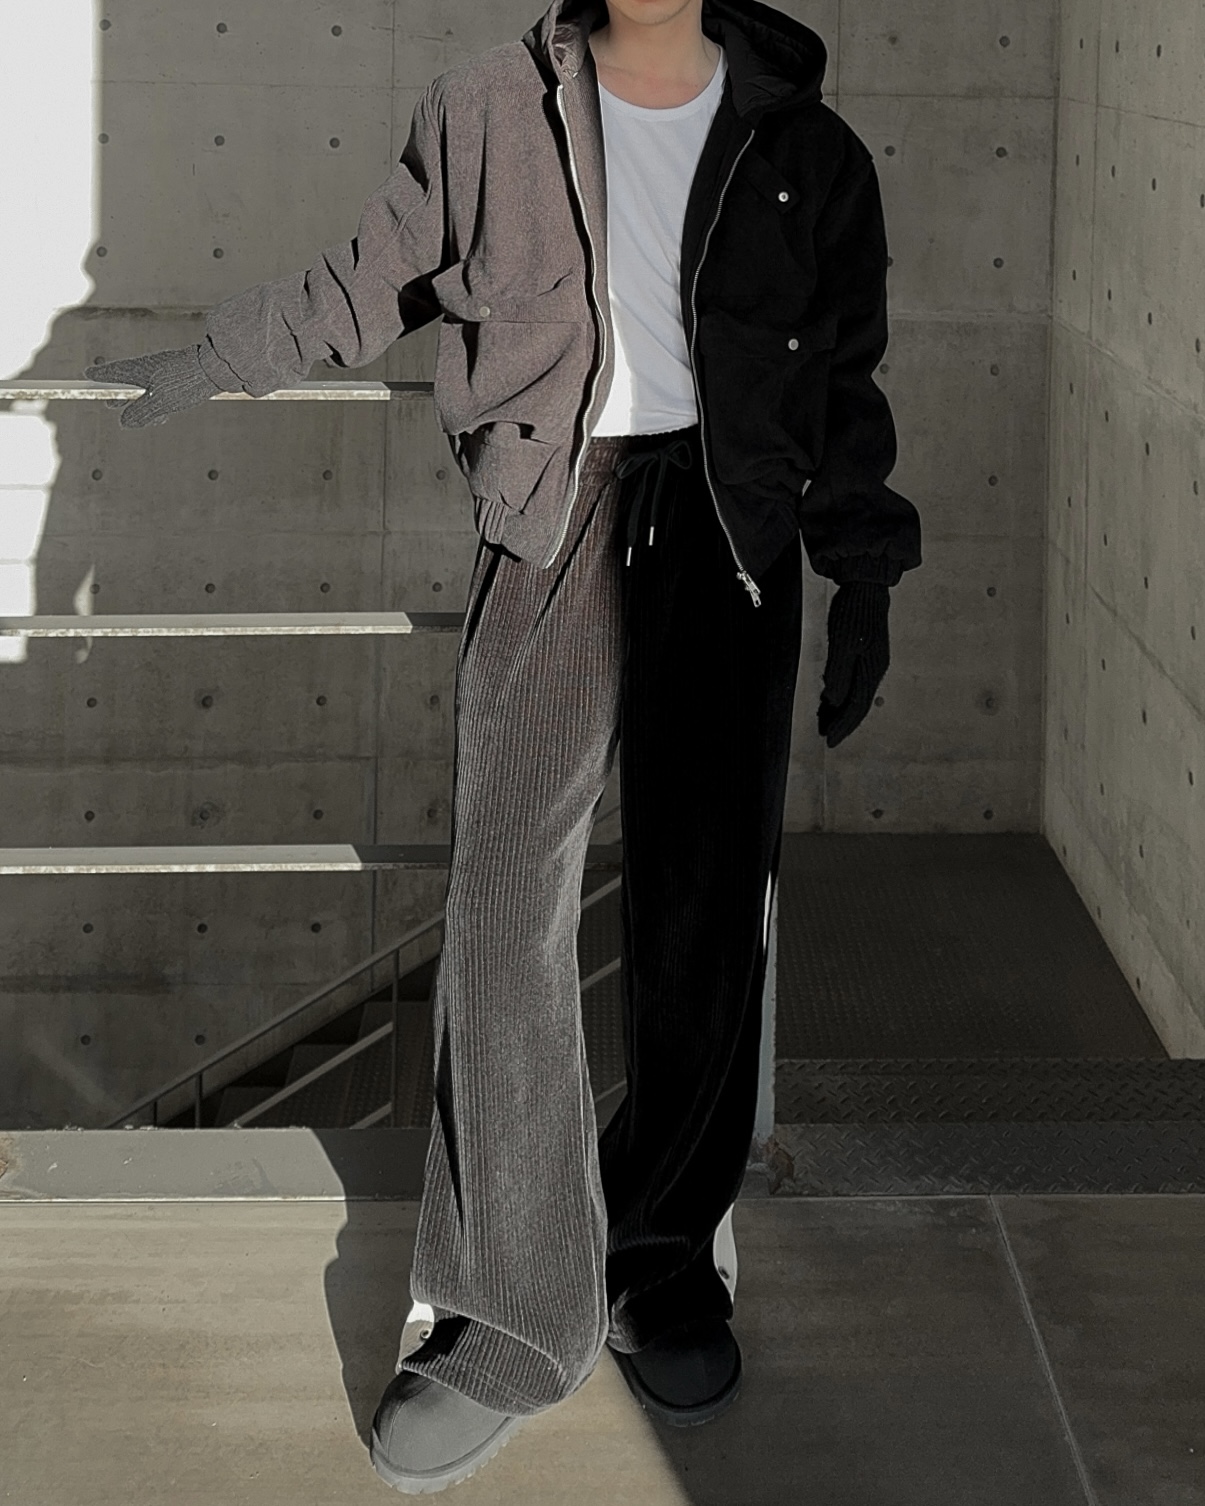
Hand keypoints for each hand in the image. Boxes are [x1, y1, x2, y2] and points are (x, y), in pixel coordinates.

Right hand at [84, 345, 221, 427]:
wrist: (218, 368)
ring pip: (146, 388)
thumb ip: (141, 412)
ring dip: (137, 401)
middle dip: (118, 393)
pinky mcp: (181, 378)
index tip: (88, 374)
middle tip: (106, 402)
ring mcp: (167, 372)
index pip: (115, 372)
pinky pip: (162, 391)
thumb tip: (125, 421)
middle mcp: (152, 367)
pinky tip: (162, 415)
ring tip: (124, 410)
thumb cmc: (187, 383)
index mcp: (141, 369)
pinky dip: (156, 402)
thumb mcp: (161, 402)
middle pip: (129, 381)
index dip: (101, 375)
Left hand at [817, 581, 890, 747]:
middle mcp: (875, 668)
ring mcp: (872, 661)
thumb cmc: (853, 611)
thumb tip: (834, 700)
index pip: (857, 706)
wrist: (866, 586)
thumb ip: (838, 672)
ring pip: (857, 693)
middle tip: (826, 735)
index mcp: (871, 668)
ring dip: (841, 709)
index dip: (843, 725)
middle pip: (859, 704)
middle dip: (842, 722)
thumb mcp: (842, 642)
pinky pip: (855, 681)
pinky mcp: (867, 653)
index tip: (829, 739)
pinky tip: (831, 697)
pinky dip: (843, 693)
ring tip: (825, 721)